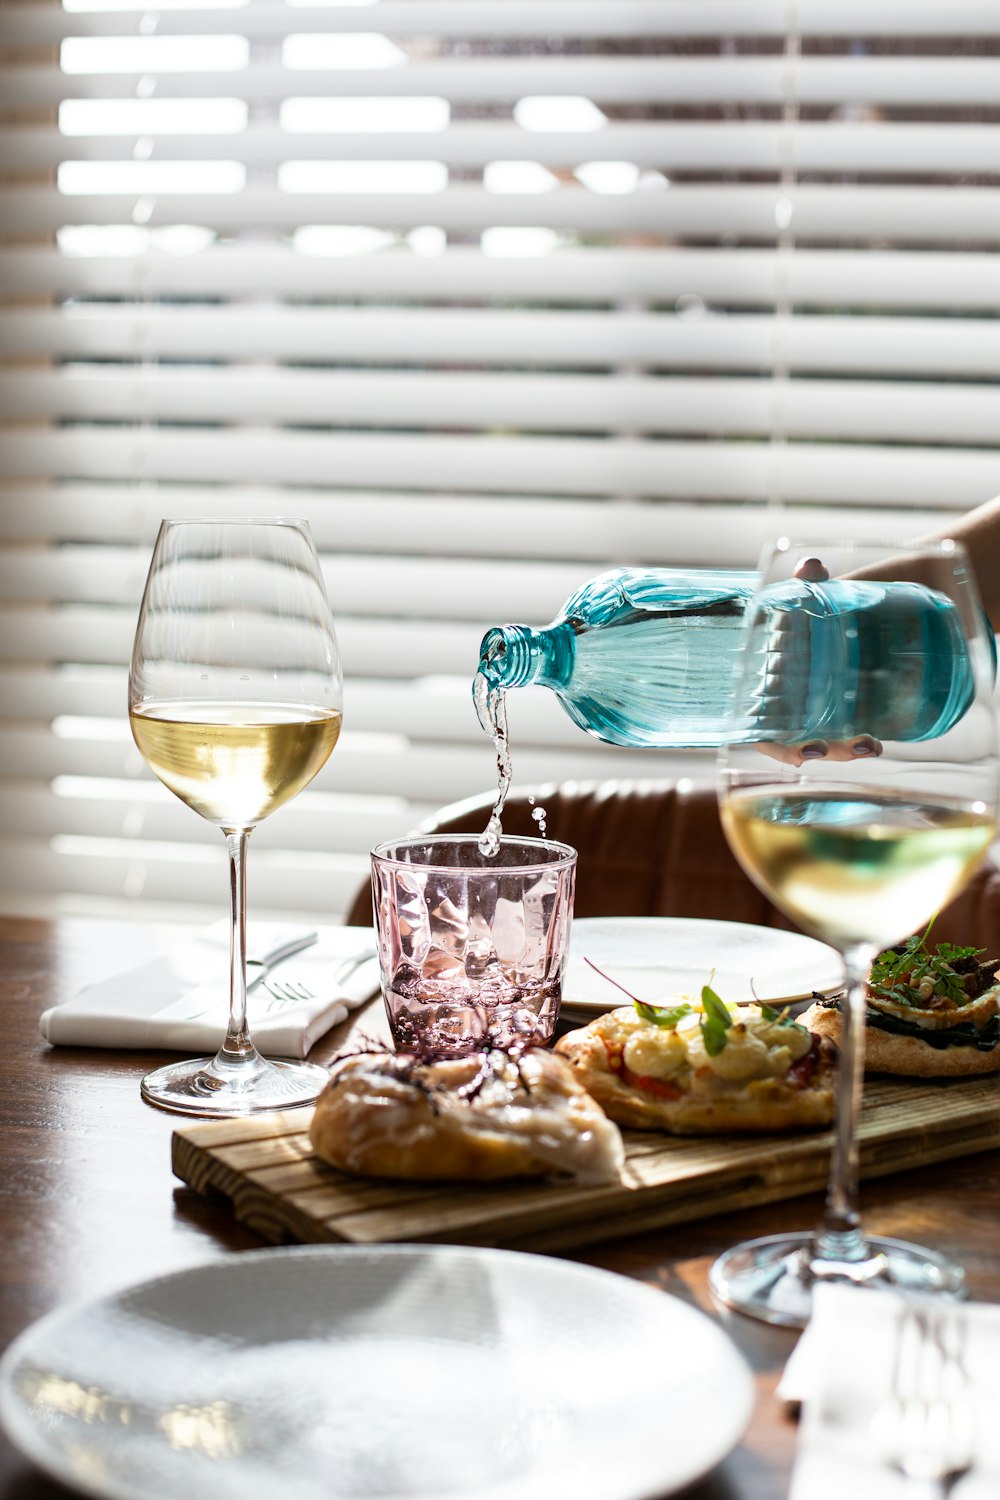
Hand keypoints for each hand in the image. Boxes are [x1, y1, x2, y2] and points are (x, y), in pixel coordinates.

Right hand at [757, 554, 883, 765]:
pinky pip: (846, 736)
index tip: (801, 752)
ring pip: (823, 744)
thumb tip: (812, 566)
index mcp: (769, 684)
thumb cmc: (819, 609)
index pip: (761, 727)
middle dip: (814, 751)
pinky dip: (858, 743)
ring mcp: (819, 711)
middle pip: (794, 743)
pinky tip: (877, 744)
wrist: (861, 608)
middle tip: (831, 748)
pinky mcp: (847, 712)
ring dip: (842, 752)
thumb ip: (808, 585)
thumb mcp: (811, 597)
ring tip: (868, 747)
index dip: (777, 746)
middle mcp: (790, 705)